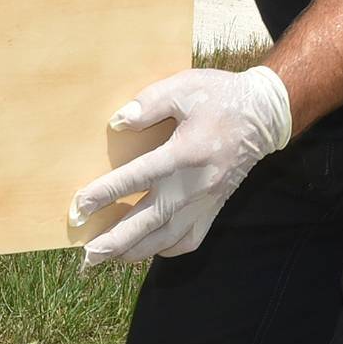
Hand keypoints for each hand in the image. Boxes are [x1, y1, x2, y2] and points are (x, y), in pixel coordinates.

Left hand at [71, 65, 291, 268]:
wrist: (263, 115)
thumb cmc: (220, 97)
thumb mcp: (184, 86)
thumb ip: (149, 103)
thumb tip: (118, 122)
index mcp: (185, 153)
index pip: (137, 178)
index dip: (105, 194)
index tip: (79, 207)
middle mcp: (195, 184)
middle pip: (149, 221)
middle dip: (116, 241)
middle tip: (88, 255)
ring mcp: (205, 201)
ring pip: (166, 238)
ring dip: (134, 251)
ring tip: (107, 257)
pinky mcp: (213, 209)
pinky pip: (188, 241)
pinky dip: (164, 249)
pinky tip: (146, 247)